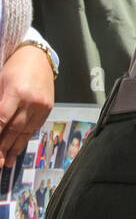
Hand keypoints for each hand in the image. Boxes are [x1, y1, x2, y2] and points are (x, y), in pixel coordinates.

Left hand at [0, 45, 54, 166]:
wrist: (38, 56)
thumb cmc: (14, 66)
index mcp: (16, 91)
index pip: (2, 119)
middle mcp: (31, 100)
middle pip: (14, 130)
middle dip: (2, 148)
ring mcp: (41, 105)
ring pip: (25, 132)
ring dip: (14, 149)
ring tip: (6, 162)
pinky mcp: (48, 108)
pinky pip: (35, 128)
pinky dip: (25, 139)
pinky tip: (18, 148)